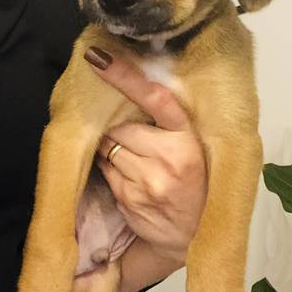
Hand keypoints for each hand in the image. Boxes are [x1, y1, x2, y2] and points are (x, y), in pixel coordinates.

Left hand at [84, 46, 207, 264]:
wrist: (190, 234)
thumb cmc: (192, 181)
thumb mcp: (190, 147)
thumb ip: (167, 124)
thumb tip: (131, 93)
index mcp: (188, 138)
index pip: (155, 99)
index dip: (126, 77)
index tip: (99, 57)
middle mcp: (170, 157)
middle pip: (121, 128)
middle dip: (119, 130)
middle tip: (133, 141)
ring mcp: (148, 181)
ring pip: (108, 149)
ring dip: (112, 151)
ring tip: (135, 163)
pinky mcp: (130, 199)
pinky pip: (106, 172)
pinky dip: (110, 170)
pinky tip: (130, 180)